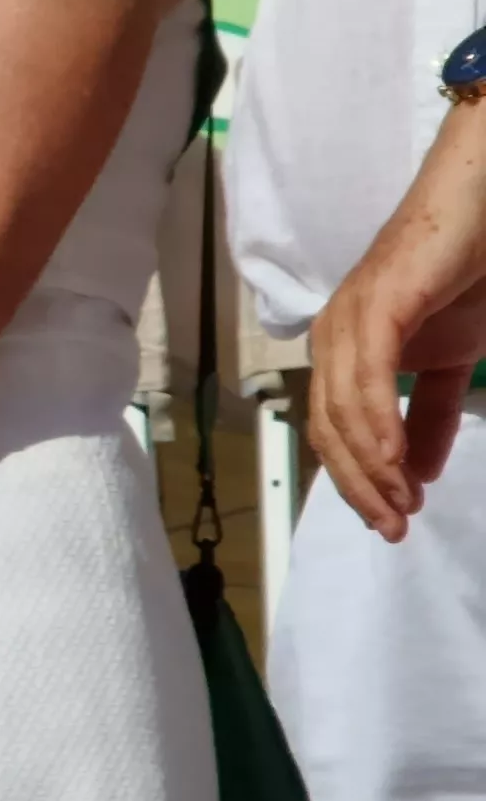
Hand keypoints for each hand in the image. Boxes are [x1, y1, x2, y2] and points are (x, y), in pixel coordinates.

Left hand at [308, 119, 485, 538]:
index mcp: (350, 351)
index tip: (391, 522)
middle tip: (393, 529)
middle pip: (328, 429)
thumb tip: (415, 472)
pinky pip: (367, 374)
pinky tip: (393, 461)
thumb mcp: (454, 358)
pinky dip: (377, 422)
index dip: (358, 481)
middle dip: (359, 487)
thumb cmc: (471, 270)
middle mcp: (336, 336)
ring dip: (371, 467)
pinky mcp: (377, 301)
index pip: (335, 431)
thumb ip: (431, 413)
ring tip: (399, 506)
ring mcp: (350, 317)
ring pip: (343, 409)